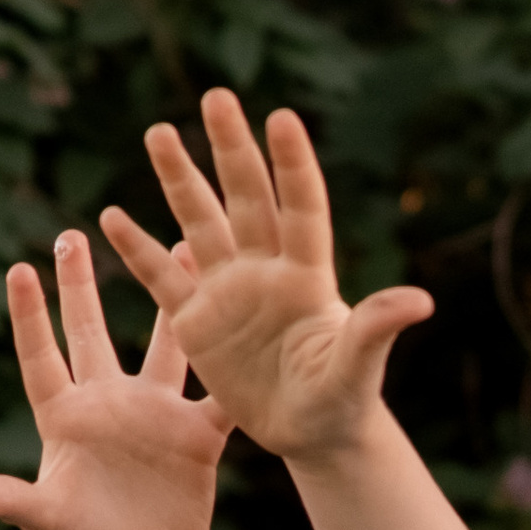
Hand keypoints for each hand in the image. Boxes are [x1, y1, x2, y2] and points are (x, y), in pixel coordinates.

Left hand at [0, 230, 230, 529]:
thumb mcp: (45, 522)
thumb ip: (8, 501)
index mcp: (66, 419)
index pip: (43, 357)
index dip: (31, 316)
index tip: (20, 267)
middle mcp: (108, 405)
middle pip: (91, 332)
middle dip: (82, 283)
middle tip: (72, 231)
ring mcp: (154, 416)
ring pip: (163, 344)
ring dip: (170, 299)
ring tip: (180, 245)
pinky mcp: (196, 438)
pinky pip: (218, 395)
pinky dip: (232, 369)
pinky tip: (251, 323)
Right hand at [99, 90, 433, 466]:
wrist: (311, 432)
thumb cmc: (343, 400)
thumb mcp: (357, 368)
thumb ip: (375, 329)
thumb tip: (420, 301)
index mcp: (308, 276)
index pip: (301, 208)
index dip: (293, 166)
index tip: (281, 117)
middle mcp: (267, 270)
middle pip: (247, 198)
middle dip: (231, 148)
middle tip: (216, 96)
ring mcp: (229, 291)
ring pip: (200, 221)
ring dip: (180, 179)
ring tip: (159, 131)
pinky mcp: (197, 322)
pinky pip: (161, 278)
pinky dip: (138, 249)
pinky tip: (110, 217)